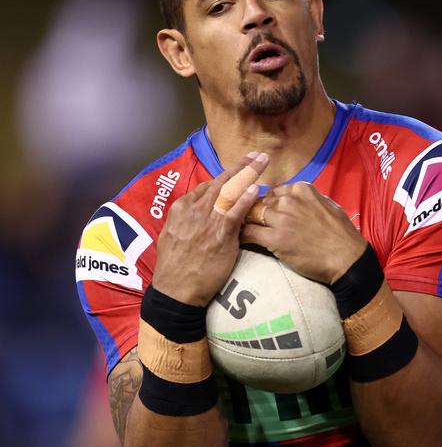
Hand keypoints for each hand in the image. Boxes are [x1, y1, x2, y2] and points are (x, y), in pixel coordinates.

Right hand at [152, 152, 268, 304]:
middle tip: (256, 156)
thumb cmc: (175, 268)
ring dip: (248, 174)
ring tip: (262, 162)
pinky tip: (256, 189)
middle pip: (220, 182)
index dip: (226, 176)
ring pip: (229, 191)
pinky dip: (246, 198)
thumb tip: (201, 215)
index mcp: (182, 209)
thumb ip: (188, 221)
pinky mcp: (219, 235)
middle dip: (240, 166)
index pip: (207, 186)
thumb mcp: (174, 236)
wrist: (176, 290)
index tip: (238, 169)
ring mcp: (206, 221)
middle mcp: (194, 210)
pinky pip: (235, 212)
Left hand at [241, 181, 366, 283]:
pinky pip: (249, 232)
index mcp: (302, 190)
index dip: (269, 204)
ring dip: (247, 223)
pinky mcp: (275, 239)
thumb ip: (309, 200)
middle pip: (261, 202)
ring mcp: (282, 219)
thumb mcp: (328, 206)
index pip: (274, 192)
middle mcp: (290, 200)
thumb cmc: (341, 235)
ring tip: (240, 231)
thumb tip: (297, 199)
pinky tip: (240, 240)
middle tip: (252, 224)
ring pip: (252, 215)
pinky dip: (242, 236)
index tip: (267, 213)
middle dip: (256, 213)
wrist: (346, 259)